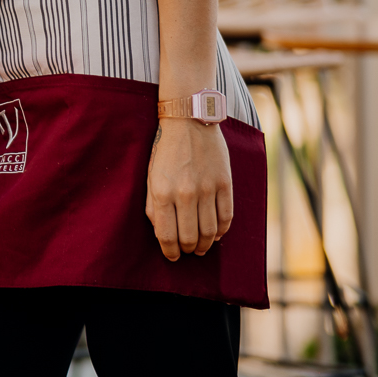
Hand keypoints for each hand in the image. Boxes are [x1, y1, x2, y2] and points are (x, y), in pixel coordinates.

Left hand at [145, 118, 233, 259]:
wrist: (188, 120)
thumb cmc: (165, 150)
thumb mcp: (151, 176)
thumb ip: (153, 206)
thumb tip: (162, 233)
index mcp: (161, 192)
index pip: (167, 235)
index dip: (170, 251)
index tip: (172, 256)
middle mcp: (185, 193)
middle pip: (190, 237)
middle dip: (188, 250)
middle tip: (188, 251)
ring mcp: (207, 188)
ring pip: (210, 232)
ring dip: (206, 244)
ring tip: (201, 246)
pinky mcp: (225, 183)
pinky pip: (227, 217)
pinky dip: (222, 231)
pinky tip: (217, 233)